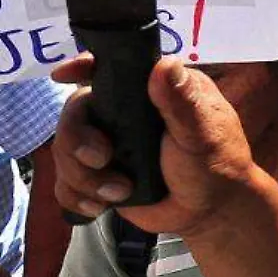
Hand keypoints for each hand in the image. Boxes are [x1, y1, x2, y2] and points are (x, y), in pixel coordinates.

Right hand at [49, 55, 259, 235]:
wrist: (209, 212)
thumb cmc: (215, 163)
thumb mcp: (202, 131)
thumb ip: (181, 101)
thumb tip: (164, 64)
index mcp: (153, 90)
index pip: (110, 69)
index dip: (82, 67)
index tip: (63, 75)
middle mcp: (125, 113)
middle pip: (75, 112)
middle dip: (78, 139)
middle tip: (101, 158)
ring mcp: (108, 144)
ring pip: (65, 150)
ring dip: (83, 176)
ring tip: (120, 191)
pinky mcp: (98, 176)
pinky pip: (65, 183)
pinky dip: (77, 197)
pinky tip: (99, 206)